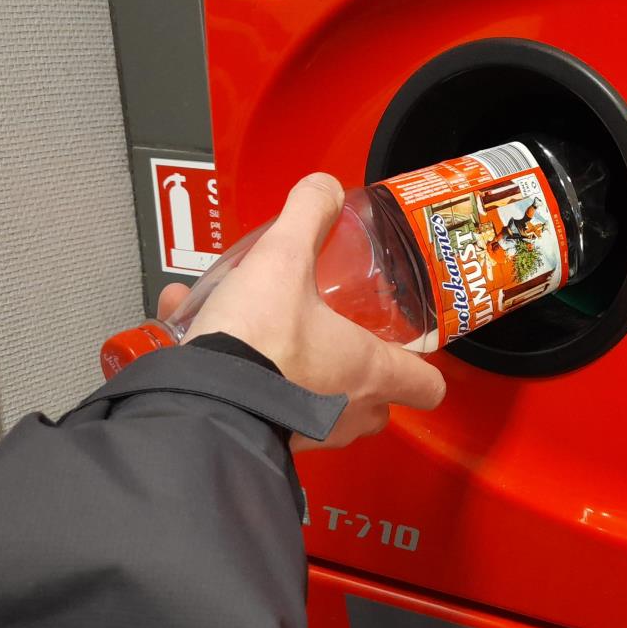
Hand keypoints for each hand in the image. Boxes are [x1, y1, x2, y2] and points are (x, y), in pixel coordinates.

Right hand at [158, 173, 444, 451]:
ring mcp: (308, 433)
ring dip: (301, 374)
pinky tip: (199, 336)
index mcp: (369, 371)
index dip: (425, 369)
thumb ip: (308, 218)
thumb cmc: (257, 345)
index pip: (427, 386)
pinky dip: (241, 376)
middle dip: (362, 374)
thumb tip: (323, 189)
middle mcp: (345, 410)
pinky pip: (261, 404)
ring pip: (321, 409)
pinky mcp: (264, 439)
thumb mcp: (285, 261)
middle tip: (342, 339)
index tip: (412, 350)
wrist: (202, 403)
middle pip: (377, 403)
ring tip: (268, 332)